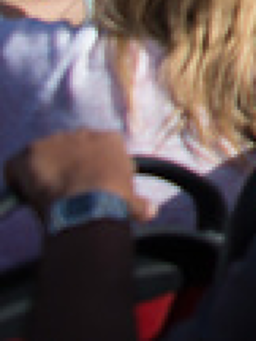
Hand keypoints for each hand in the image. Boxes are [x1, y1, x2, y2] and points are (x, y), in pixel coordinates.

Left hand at [4, 130, 151, 223]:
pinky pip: (14, 166)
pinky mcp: (30, 152)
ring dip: (39, 175)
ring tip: (43, 198)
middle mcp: (82, 134)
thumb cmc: (114, 204)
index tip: (86, 187)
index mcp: (110, 140)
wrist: (90, 203)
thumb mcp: (131, 202)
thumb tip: (152, 212)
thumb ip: (139, 204)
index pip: (94, 149)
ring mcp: (54, 141)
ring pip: (40, 158)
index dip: (87, 169)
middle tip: (61, 194)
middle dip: (62, 169)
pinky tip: (25, 196)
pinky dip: (16, 181)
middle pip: (65, 150)